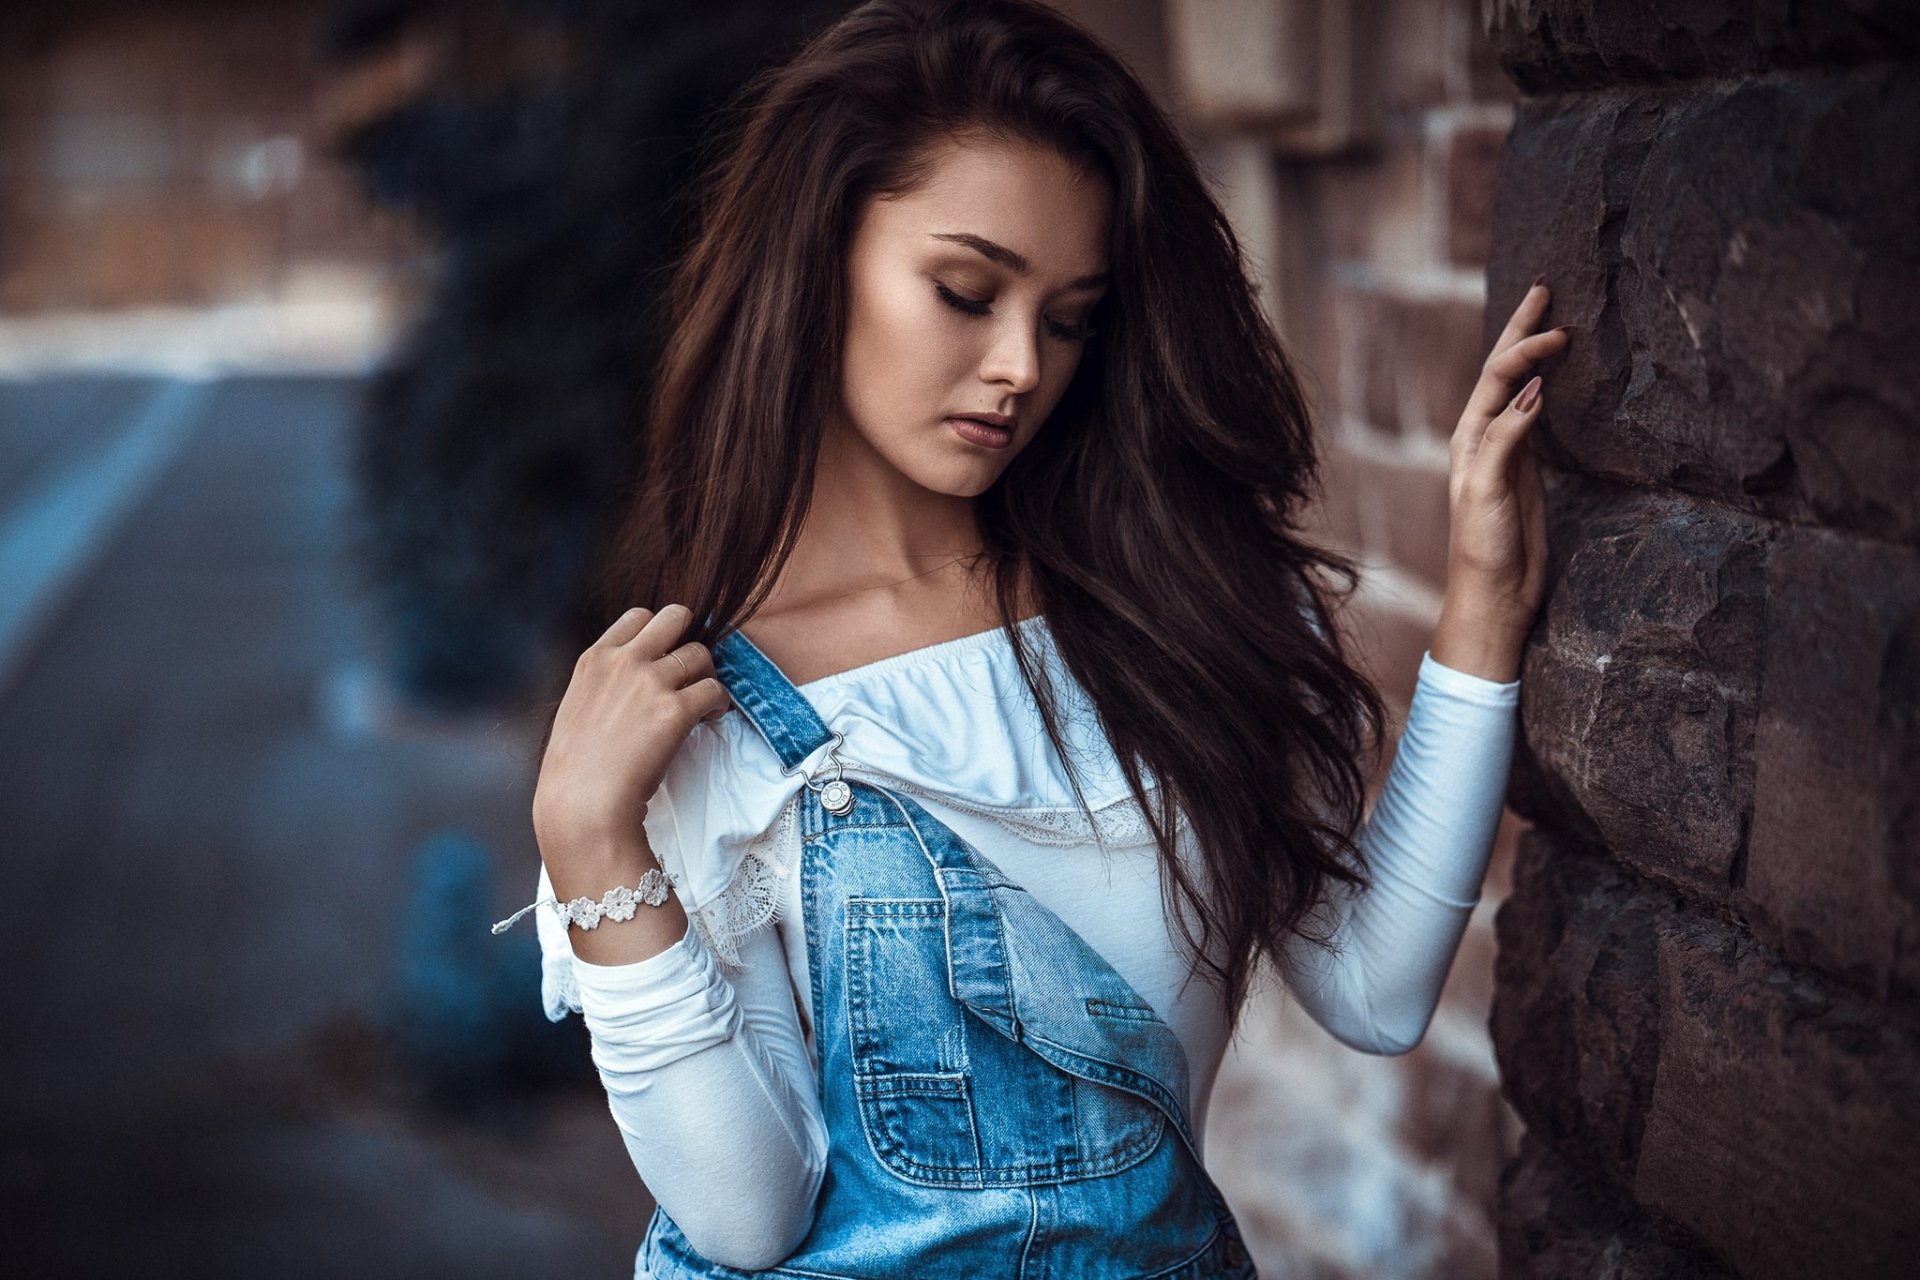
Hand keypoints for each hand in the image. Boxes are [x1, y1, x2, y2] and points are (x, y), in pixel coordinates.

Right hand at [532, 603, 732, 871]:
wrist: (583, 803)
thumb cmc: (576, 769)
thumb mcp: (578, 707)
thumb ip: (605, 683)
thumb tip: (633, 680)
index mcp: (595, 658)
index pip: (639, 616)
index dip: (659, 633)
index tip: (665, 657)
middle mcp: (624, 661)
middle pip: (676, 617)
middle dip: (689, 639)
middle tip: (691, 670)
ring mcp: (650, 683)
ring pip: (701, 654)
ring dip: (707, 675)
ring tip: (703, 702)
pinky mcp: (675, 711)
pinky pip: (715, 689)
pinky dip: (719, 703)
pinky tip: (710, 718)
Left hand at [1443, 279, 1569, 635]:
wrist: (1494, 595)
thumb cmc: (1482, 548)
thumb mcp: (1489, 492)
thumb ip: (1507, 441)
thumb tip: (1532, 390)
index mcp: (1468, 438)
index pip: (1498, 377)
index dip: (1526, 348)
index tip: (1561, 331)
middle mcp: (1484, 437)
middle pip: (1503, 371)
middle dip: (1522, 330)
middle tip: (1545, 288)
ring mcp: (1507, 450)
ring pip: (1520, 388)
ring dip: (1532, 353)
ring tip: (1549, 319)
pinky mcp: (1528, 469)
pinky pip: (1537, 415)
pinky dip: (1547, 387)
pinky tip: (1557, 375)